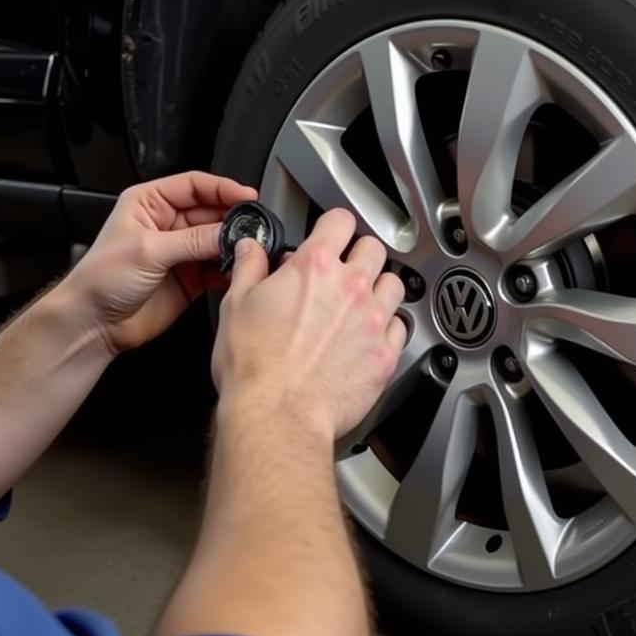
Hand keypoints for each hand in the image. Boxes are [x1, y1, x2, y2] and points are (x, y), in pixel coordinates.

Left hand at [64, 171, 257, 356]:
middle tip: (253, 228)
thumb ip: (191, 240)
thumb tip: (226, 233)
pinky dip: (230, 269)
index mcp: (149, 203)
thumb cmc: (100, 279)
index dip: (222, 189)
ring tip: (248, 249)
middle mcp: (166, 224)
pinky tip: (239, 270)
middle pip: (210, 212)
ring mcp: (178, 252)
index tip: (246, 197)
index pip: (194, 185)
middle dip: (232, 219)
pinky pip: (217, 269)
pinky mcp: (188, 279)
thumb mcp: (147, 250)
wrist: (93, 323)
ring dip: (233, 245)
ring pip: (216, 240)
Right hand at [211, 209, 406, 441]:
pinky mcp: (385, 355)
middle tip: (343, 267)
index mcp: (314, 267)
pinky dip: (388, 326)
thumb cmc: (254, 366)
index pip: (340, 220)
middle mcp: (350, 288)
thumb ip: (249, 268)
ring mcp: (372, 321)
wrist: (277, 415)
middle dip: (359, 252)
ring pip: (394, 285)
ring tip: (359, 299)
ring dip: (378, 287)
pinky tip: (369, 333)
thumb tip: (250, 250)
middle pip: (374, 248)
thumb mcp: (236, 305)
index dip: (333, 223)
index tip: (329, 232)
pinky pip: (400, 327)